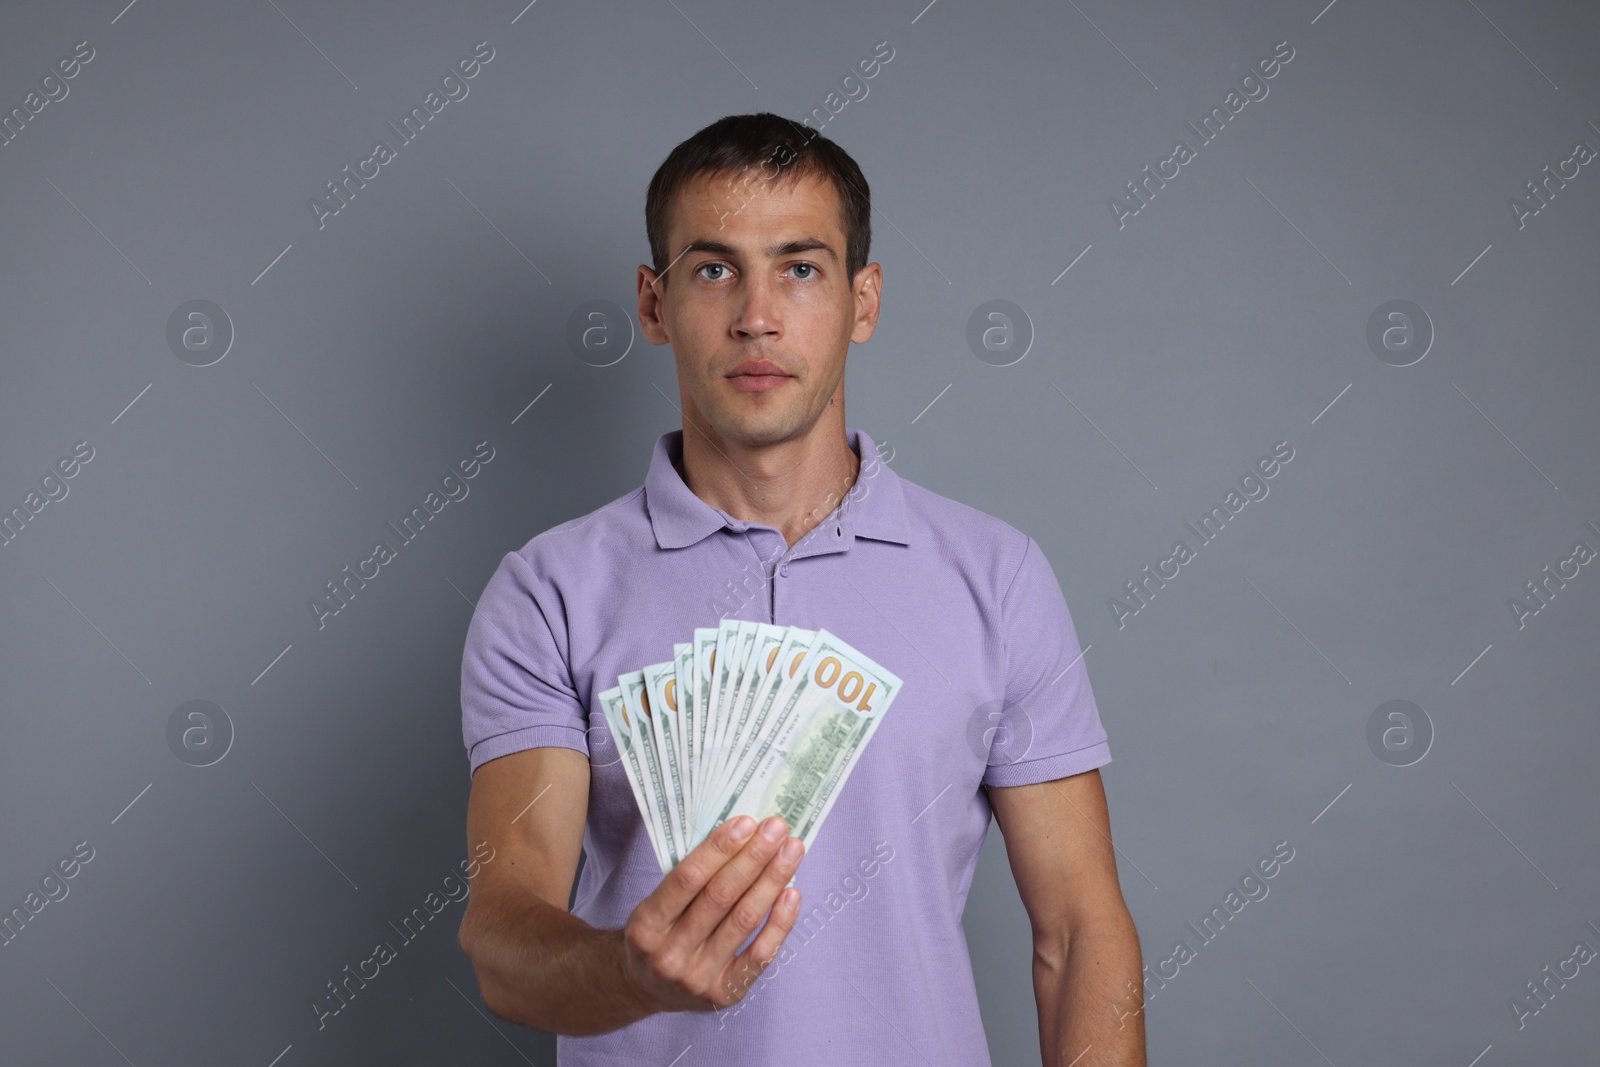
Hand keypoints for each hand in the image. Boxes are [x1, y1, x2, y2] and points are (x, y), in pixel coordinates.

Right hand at [621, 814, 805, 1012]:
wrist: (647, 988)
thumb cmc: (658, 933)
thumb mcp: (655, 905)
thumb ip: (688, 878)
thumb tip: (741, 836)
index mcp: (646, 926)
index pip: (688, 878)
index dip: (720, 848)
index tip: (747, 822)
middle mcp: (670, 955)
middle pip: (721, 896)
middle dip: (753, 857)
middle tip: (777, 828)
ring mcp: (698, 978)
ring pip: (744, 919)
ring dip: (773, 879)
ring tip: (792, 850)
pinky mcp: (725, 994)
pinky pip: (760, 954)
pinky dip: (780, 922)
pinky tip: (792, 893)